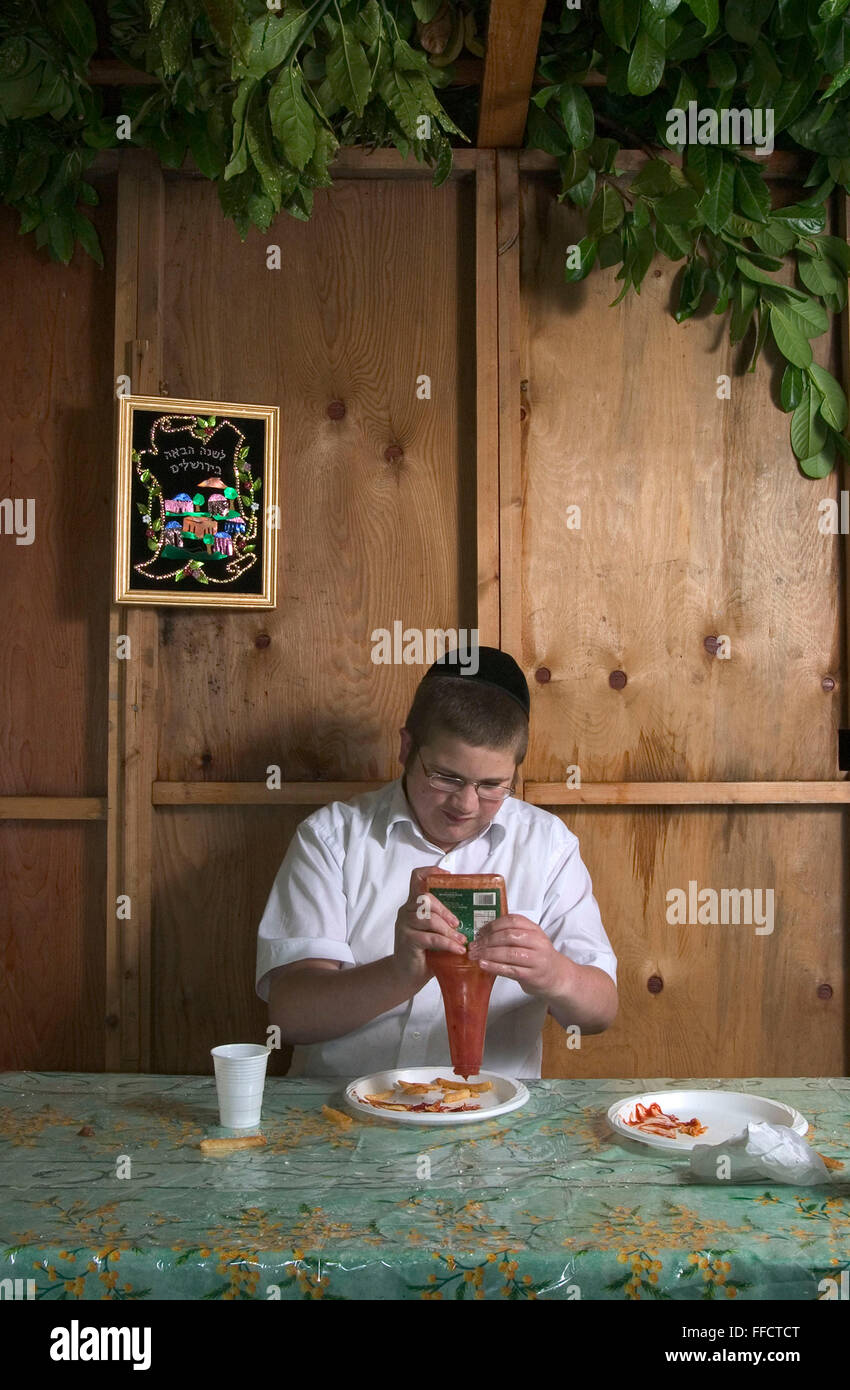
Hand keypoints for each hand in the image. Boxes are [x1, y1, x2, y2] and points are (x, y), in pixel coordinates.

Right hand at [392, 866, 467, 992]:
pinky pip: (431, 938)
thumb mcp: (435, 931)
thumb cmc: (425, 951)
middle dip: (446, 910)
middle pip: (426, 898)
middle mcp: (406, 911)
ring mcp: (404, 926)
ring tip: (462, 940)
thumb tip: (476, 914)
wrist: (407, 975)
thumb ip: (445, 920)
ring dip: (449, 930)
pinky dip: (448, 944)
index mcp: (414, 904)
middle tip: (458, 924)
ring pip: (429, 919)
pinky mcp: (407, 941)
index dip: (431, 871)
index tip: (448, 875)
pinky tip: (458, 950)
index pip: (416, 877)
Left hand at [468, 915, 563, 997]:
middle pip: (508, 936)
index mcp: (535, 929)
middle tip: (473, 946)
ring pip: (509, 953)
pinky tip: (483, 965)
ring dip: (488, 954)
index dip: (492, 925)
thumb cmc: (538, 957)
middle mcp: (538, 942)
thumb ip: (512, 934)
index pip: (512, 921)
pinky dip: (494, 966)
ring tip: (474, 956)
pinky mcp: (532, 975)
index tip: (479, 932)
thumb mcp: (530, 939)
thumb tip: (482, 934)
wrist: (557, 976)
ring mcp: (536, 959)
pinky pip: (510, 969)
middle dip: (487, 940)